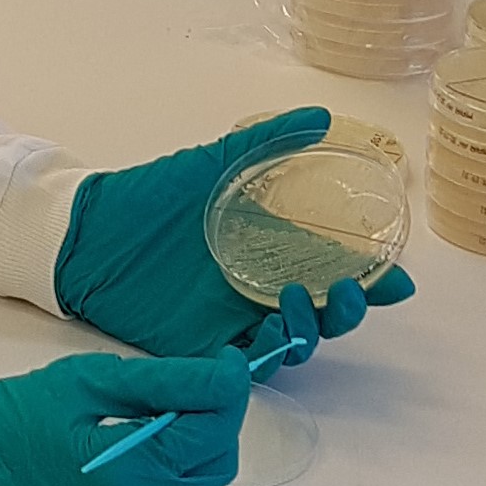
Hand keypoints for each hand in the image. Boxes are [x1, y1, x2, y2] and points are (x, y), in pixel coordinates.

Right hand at [0, 349, 247, 485]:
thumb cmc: (6, 420)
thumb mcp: (85, 382)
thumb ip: (165, 382)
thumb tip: (228, 376)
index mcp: (128, 472)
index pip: (213, 435)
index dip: (225, 397)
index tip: (222, 371)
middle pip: (210, 478)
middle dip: (204, 436)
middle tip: (172, 407)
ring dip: (181, 477)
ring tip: (138, 448)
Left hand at [55, 107, 415, 359]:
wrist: (87, 230)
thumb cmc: (150, 197)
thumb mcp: (212, 163)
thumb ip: (264, 142)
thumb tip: (321, 118)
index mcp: (270, 251)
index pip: (334, 272)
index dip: (370, 281)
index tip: (398, 279)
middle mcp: (258, 291)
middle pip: (323, 315)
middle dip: (351, 310)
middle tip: (357, 292)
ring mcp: (230, 321)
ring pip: (291, 343)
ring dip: (310, 329)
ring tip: (304, 299)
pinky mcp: (199, 347)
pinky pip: (241, 367)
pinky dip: (261, 360)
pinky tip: (269, 339)